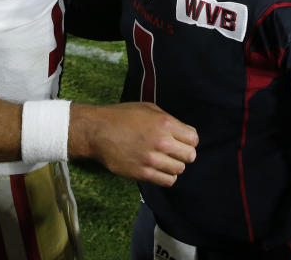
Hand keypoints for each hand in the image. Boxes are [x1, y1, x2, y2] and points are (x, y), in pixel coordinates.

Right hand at [71, 102, 197, 186]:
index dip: (189, 139)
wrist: (97, 131)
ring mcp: (152, 159)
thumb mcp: (147, 108)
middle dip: (184, 153)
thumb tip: (185, 131)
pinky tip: (159, 169)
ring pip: (179, 169)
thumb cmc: (121, 116)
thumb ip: (168, 119)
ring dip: (174, 165)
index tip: (182, 140)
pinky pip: (167, 181)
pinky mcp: (142, 173)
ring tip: (164, 160)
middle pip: (190, 156)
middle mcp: (161, 141)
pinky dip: (166, 176)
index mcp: (165, 123)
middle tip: (174, 151)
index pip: (194, 138)